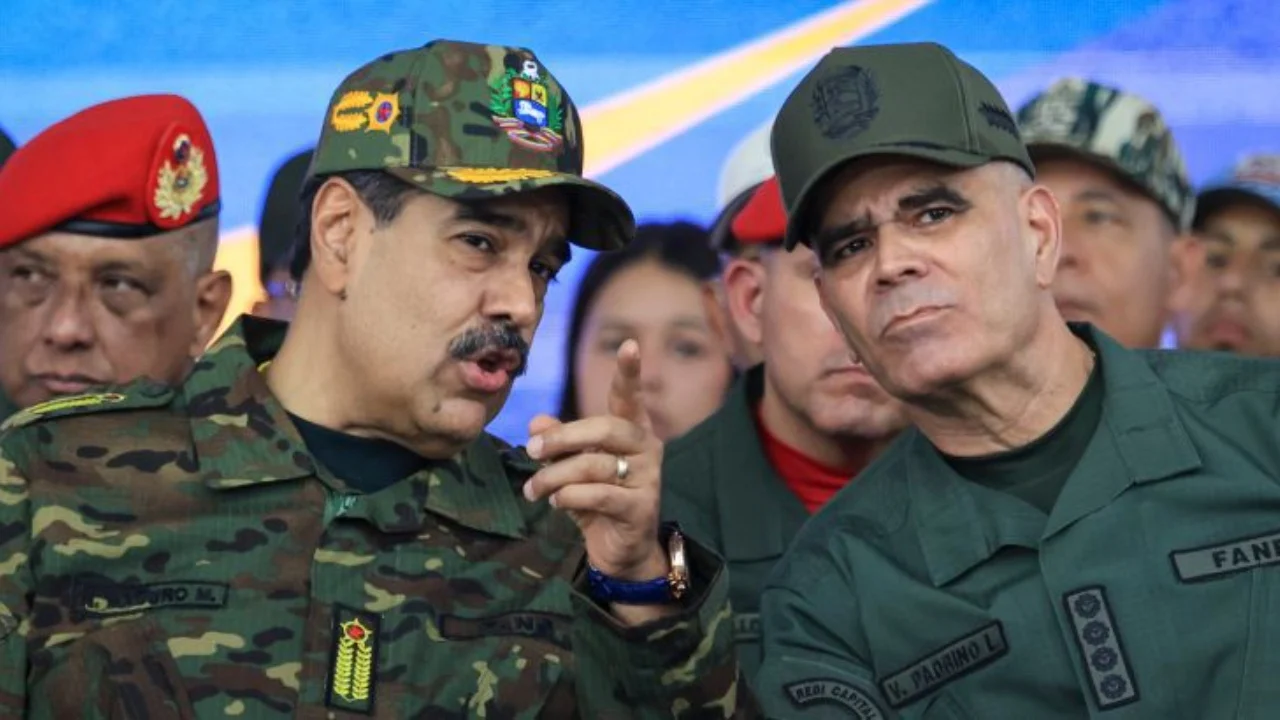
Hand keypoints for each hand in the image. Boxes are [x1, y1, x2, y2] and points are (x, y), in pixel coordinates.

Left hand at [523, 339, 666, 581]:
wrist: (621, 551)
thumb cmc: (598, 500)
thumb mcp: (573, 467)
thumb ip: (559, 442)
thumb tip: (535, 421)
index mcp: (631, 431)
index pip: (629, 397)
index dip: (630, 372)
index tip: (631, 344)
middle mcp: (646, 449)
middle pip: (605, 428)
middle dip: (562, 437)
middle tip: (531, 450)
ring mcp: (647, 478)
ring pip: (594, 465)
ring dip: (554, 477)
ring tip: (534, 490)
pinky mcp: (640, 508)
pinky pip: (599, 494)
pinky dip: (570, 497)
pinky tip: (556, 503)